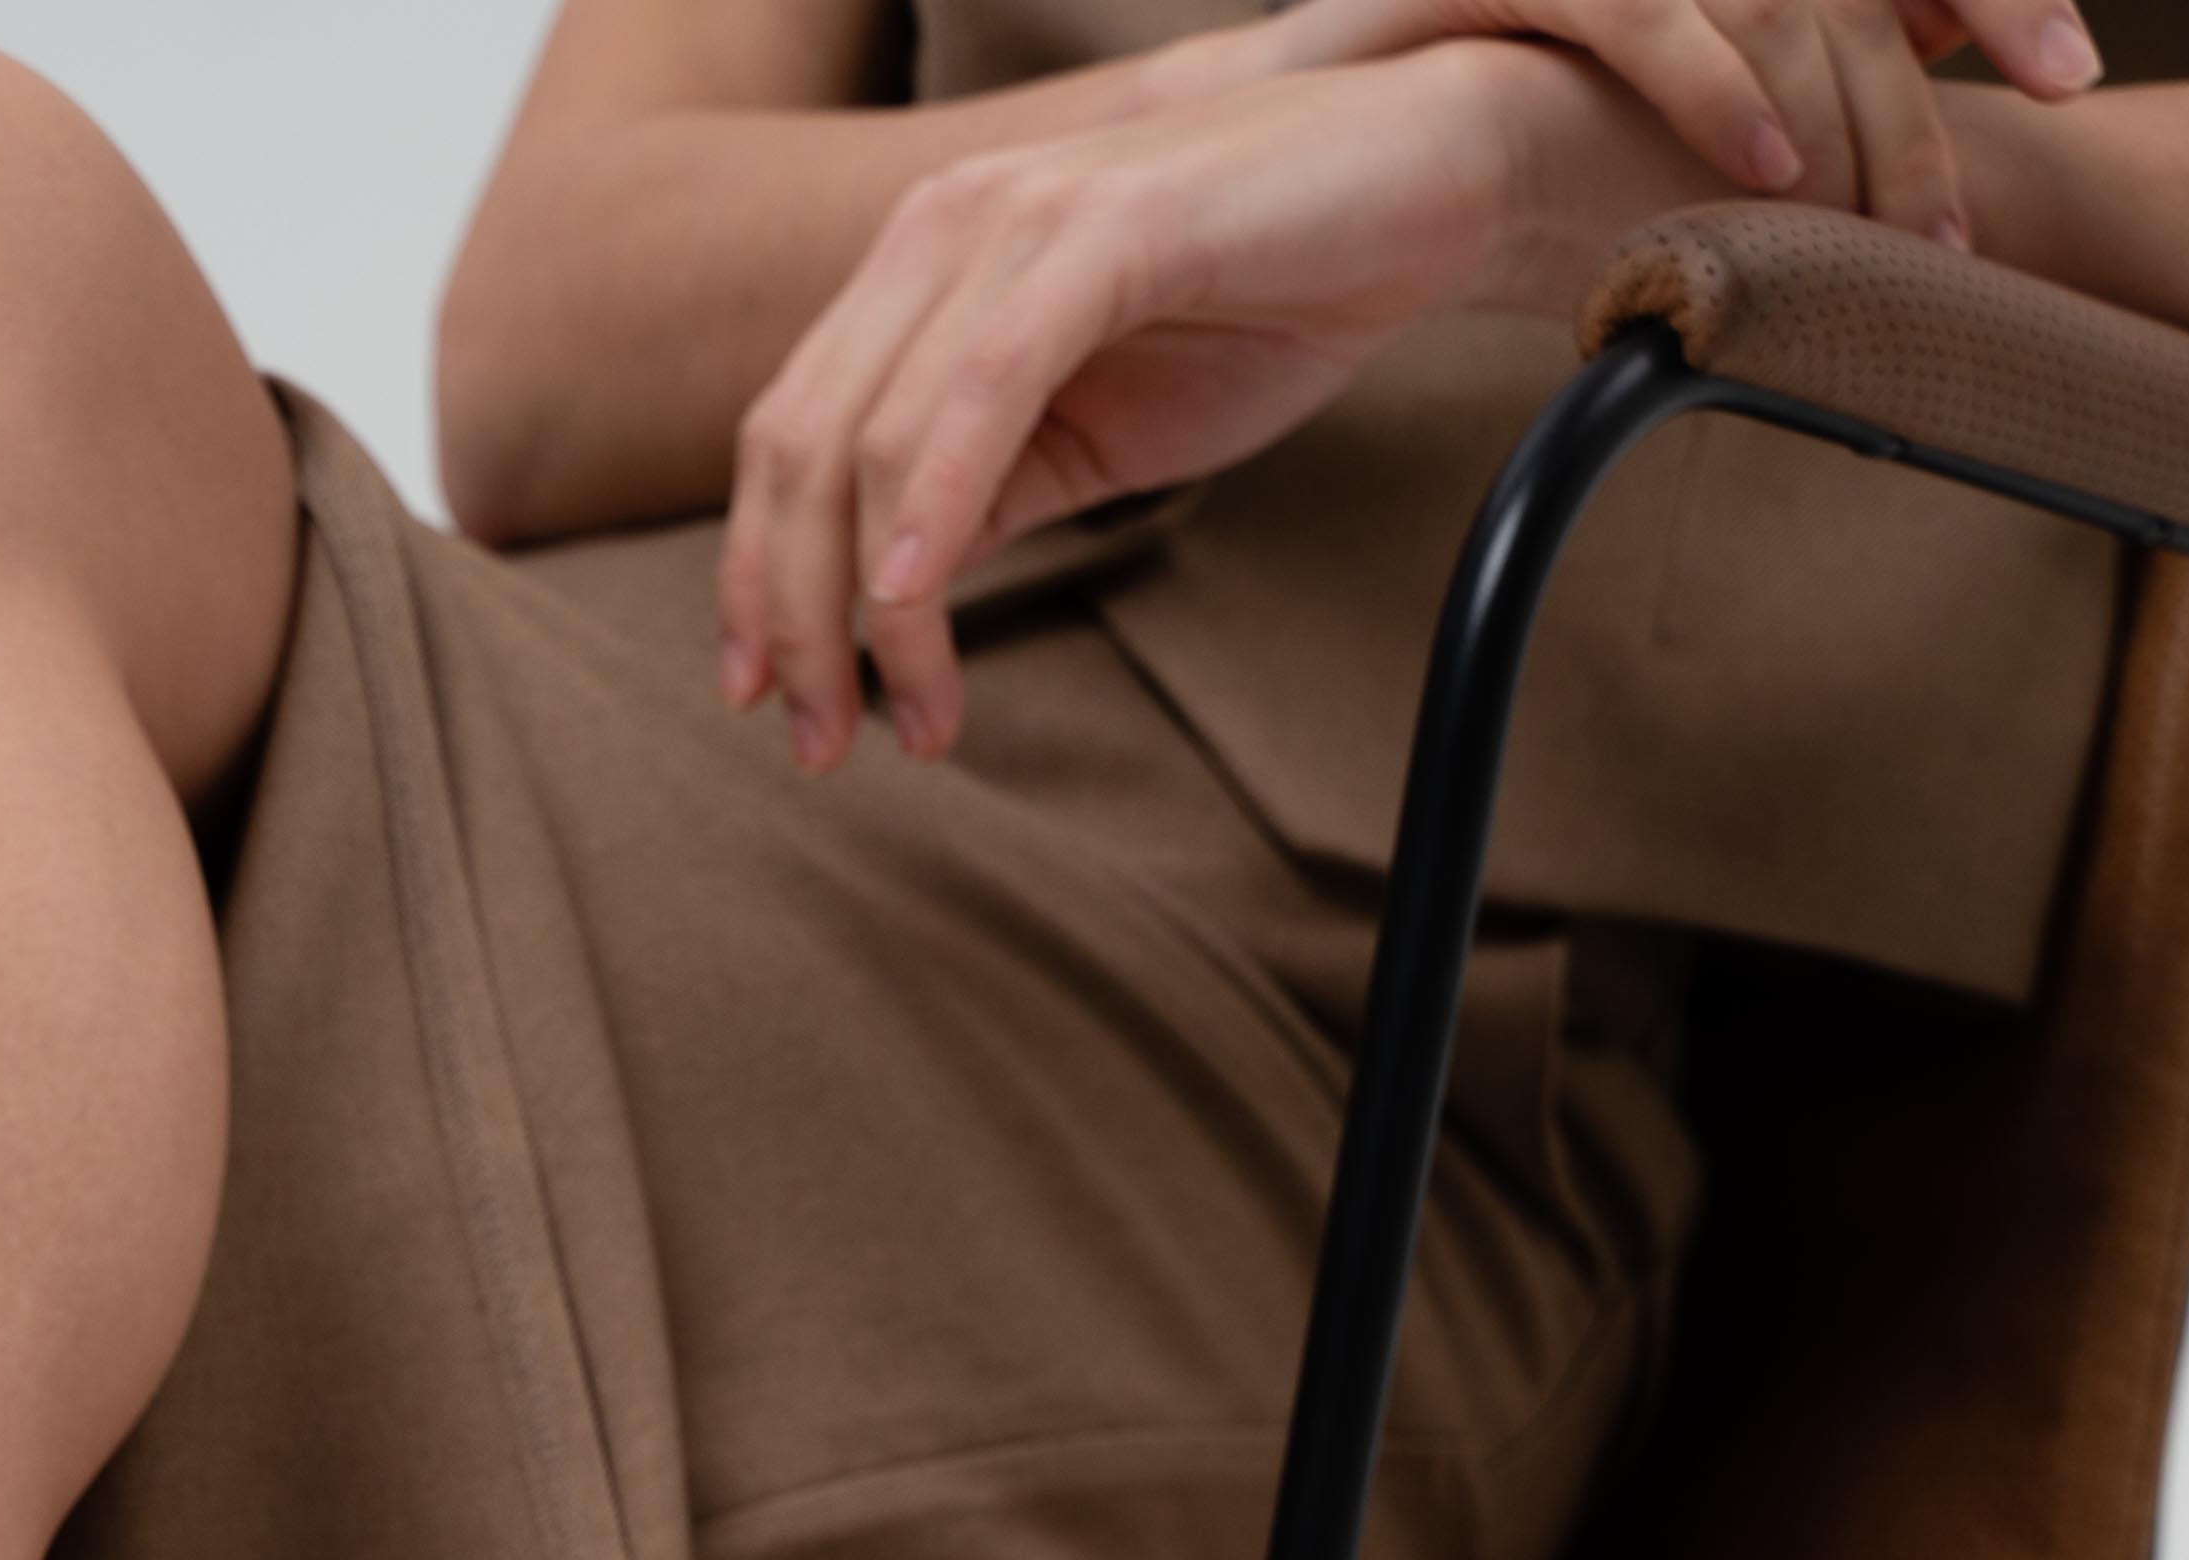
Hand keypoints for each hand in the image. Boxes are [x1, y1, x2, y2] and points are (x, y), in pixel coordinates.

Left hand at [716, 38, 1728, 772]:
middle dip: (793, 620)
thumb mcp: (1091, 427)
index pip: (793, 439)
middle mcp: (947, 227)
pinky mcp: (1105, 226)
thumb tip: (892, 599)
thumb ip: (985, 490)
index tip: (773, 704)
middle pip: (806, 450)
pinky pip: (984, 388)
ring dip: (870, 609)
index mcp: (927, 269)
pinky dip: (936, 507)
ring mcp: (1018, 215)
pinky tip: (915, 605)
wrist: (1428, 184)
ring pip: (877, 437)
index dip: (760, 580)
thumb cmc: (1268, 301)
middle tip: (825, 747)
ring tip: (913, 723)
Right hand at [1256, 0, 2104, 245]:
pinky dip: (1713, 84)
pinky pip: (1632, 4)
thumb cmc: (1425, 151)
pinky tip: (1764, 166)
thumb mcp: (1613, 135)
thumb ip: (1743, 114)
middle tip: (2016, 139)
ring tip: (1895, 215)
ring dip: (1854, 99)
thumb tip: (1876, 144)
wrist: (1238, 164)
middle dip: (1965, 21)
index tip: (2057, 66)